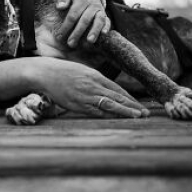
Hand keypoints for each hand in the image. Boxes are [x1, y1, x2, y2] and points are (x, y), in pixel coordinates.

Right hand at [17, 57, 148, 117]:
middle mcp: (93, 85)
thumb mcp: (83, 71)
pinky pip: (95, 111)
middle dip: (132, 106)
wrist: (45, 73)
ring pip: (109, 105)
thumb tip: (109, 91)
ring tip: (137, 116)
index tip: (140, 105)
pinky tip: (116, 119)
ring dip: (124, 111)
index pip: (118, 89)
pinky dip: (107, 116)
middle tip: (145, 113)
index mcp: (95, 76)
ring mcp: (85, 95)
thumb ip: (96, 81)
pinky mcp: (76, 104)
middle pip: (117, 97)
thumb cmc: (64, 72)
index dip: (130, 98)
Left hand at [56, 0, 110, 46]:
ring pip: (98, 21)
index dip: (66, 26)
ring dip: (94, 31)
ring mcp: (100, 10)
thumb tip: (60, 7)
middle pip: (85, 20)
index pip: (73, 15)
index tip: (60, 36)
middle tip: (71, 43)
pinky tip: (103, 34)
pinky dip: (107, 27)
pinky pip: (108, 21)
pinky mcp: (104, 14)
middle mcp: (92, 5)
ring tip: (89, 41)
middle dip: (78, 33)